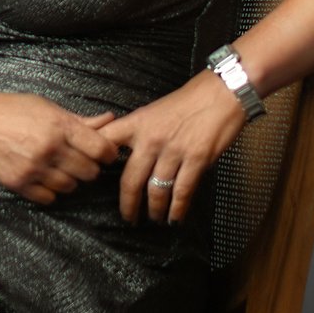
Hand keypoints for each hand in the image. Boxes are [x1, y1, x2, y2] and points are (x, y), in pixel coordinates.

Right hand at [0, 89, 119, 204]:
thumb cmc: (12, 109)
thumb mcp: (47, 107)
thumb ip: (79, 120)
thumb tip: (110, 120)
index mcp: (59, 126)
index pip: (101, 150)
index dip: (108, 153)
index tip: (104, 152)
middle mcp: (48, 149)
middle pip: (89, 172)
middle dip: (89, 166)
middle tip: (80, 159)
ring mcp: (33, 169)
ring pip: (70, 187)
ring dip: (70, 179)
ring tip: (59, 166)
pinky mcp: (19, 185)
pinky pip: (50, 198)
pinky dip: (51, 190)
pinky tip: (44, 176)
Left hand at [98, 71, 245, 224]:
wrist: (220, 94)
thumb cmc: (188, 101)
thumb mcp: (153, 111)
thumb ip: (138, 132)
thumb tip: (126, 155)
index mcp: (137, 123)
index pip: (106, 142)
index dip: (94, 161)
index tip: (92, 179)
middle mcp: (151, 139)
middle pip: (130, 180)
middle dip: (128, 205)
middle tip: (129, 217)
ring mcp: (173, 151)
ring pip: (156, 191)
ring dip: (154, 210)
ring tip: (154, 218)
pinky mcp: (196, 160)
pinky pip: (182, 191)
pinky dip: (177, 209)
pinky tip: (174, 217)